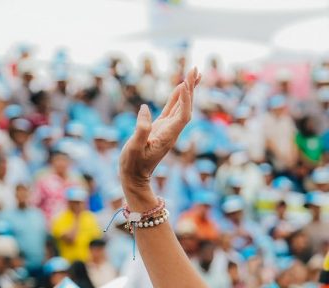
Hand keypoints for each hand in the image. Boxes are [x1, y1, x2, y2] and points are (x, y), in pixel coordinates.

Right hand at [119, 68, 201, 190]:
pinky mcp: (160, 127)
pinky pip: (172, 109)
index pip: (183, 115)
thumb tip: (145, 109)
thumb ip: (141, 130)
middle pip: (187, 107)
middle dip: (192, 88)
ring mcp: (167, 129)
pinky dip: (177, 97)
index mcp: (168, 136)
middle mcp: (172, 131)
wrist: (134, 177)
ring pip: (181, 106)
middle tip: (196, 69)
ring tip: (194, 73)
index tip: (185, 83)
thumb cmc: (133, 165)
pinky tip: (181, 86)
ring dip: (188, 90)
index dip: (186, 100)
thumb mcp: (134, 148)